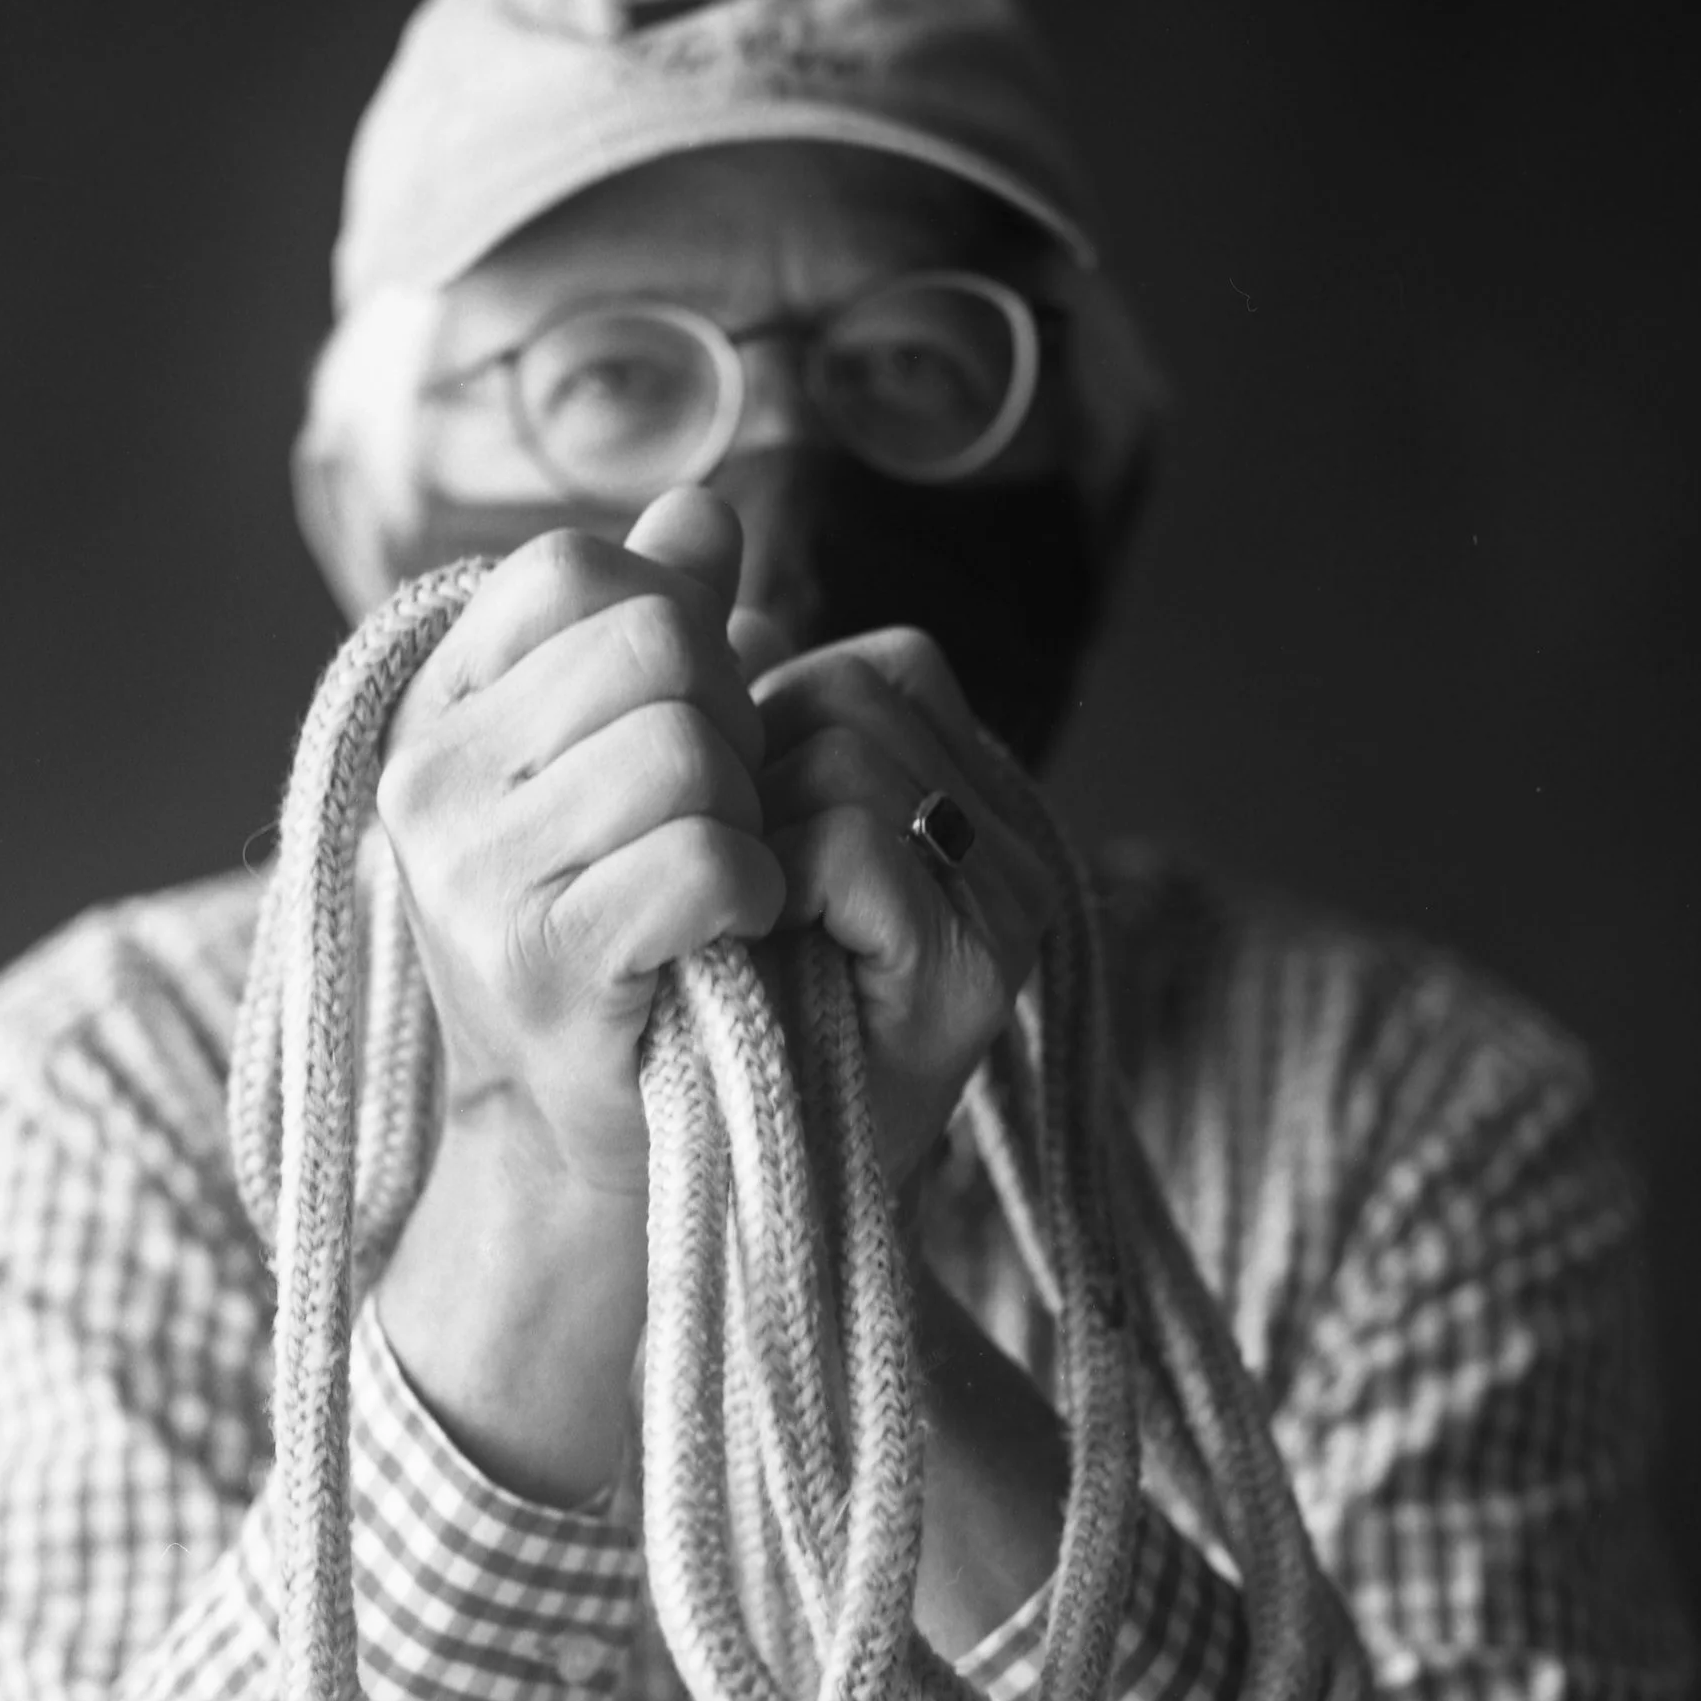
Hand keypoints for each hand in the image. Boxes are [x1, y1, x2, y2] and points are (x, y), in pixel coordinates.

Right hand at [376, 489, 781, 1204]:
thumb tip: (703, 507)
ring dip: (745, 814)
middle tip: (721, 813)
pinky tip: (734, 928)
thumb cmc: (613, 928)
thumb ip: (654, 623)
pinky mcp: (540, 964)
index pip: (576, 569)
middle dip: (729, 721)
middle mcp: (428, 782)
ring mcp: (471, 876)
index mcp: (438, 710)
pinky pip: (703, 859)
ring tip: (721, 878)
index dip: (670, 621)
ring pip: (689, 750)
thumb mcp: (612, 759)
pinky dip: (750, 888)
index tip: (682, 719)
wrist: (582, 1128)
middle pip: (656, 646)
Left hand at [745, 626, 1060, 1193]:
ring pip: (848, 753)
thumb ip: (725, 687)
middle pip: (855, 693)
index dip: (767, 722)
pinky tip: (753, 948)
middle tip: (721, 890)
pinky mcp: (976, 974)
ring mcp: (1007, 908)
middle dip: (752, 774)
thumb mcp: (712, 821)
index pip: (878, 667)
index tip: (726, 829)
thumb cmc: (698, 998)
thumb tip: (691, 516)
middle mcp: (1008, 837)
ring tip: (738, 928)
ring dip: (756, 829)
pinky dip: (781, 883)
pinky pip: (851, 839)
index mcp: (964, 788)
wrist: (698, 1183)